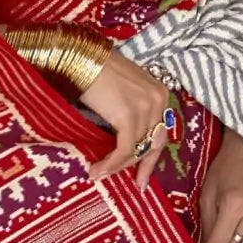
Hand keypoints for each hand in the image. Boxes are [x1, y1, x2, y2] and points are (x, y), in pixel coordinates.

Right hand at [79, 50, 168, 190]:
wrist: (81, 58)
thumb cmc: (96, 69)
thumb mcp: (124, 88)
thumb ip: (132, 108)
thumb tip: (126, 138)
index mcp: (159, 92)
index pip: (161, 131)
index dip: (152, 156)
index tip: (144, 175)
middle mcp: (158, 100)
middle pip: (154, 143)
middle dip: (143, 166)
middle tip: (136, 184)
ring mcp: (144, 109)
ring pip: (137, 149)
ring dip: (118, 166)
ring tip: (100, 173)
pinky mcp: (128, 117)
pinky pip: (123, 149)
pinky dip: (111, 163)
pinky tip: (97, 170)